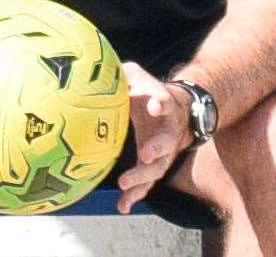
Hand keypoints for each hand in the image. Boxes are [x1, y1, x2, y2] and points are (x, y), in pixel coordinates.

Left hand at [115, 61, 193, 213]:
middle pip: (167, 142)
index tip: (155, 105)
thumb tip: (99, 69)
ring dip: (143, 177)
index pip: (164, 101)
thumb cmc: (149, 91)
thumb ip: (124, 73)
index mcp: (164, 104)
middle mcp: (169, 130)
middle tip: (145, 154)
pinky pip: (147, 184)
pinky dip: (136, 195)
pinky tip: (122, 206)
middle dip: (157, 148)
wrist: (176, 111)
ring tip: (125, 184)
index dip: (160, 103)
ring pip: (158, 168)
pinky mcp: (155, 166)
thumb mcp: (138, 77)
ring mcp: (165, 151)